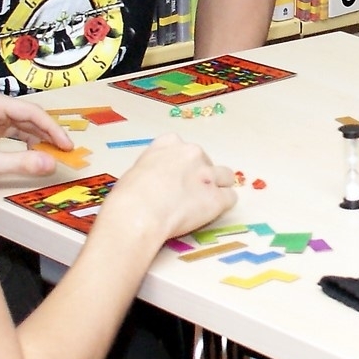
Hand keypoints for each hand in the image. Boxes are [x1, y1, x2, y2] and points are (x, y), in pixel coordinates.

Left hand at [0, 91, 72, 181]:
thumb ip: (21, 163)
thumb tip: (51, 164)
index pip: (32, 112)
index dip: (53, 129)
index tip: (67, 146)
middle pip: (29, 116)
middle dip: (47, 133)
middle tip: (64, 150)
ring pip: (22, 124)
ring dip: (38, 138)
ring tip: (52, 153)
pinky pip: (13, 131)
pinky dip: (26, 141)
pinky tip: (34, 152)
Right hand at [100, 135, 238, 243]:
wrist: (136, 214)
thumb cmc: (127, 197)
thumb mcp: (137, 170)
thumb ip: (155, 169)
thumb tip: (159, 182)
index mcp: (169, 143)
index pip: (186, 149)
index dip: (184, 166)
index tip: (177, 178)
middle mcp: (192, 153)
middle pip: (207, 162)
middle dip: (200, 177)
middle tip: (186, 195)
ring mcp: (207, 175)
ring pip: (226, 176)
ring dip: (217, 187)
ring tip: (202, 204)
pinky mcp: (217, 198)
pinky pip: (230, 198)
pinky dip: (222, 206)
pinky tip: (209, 214)